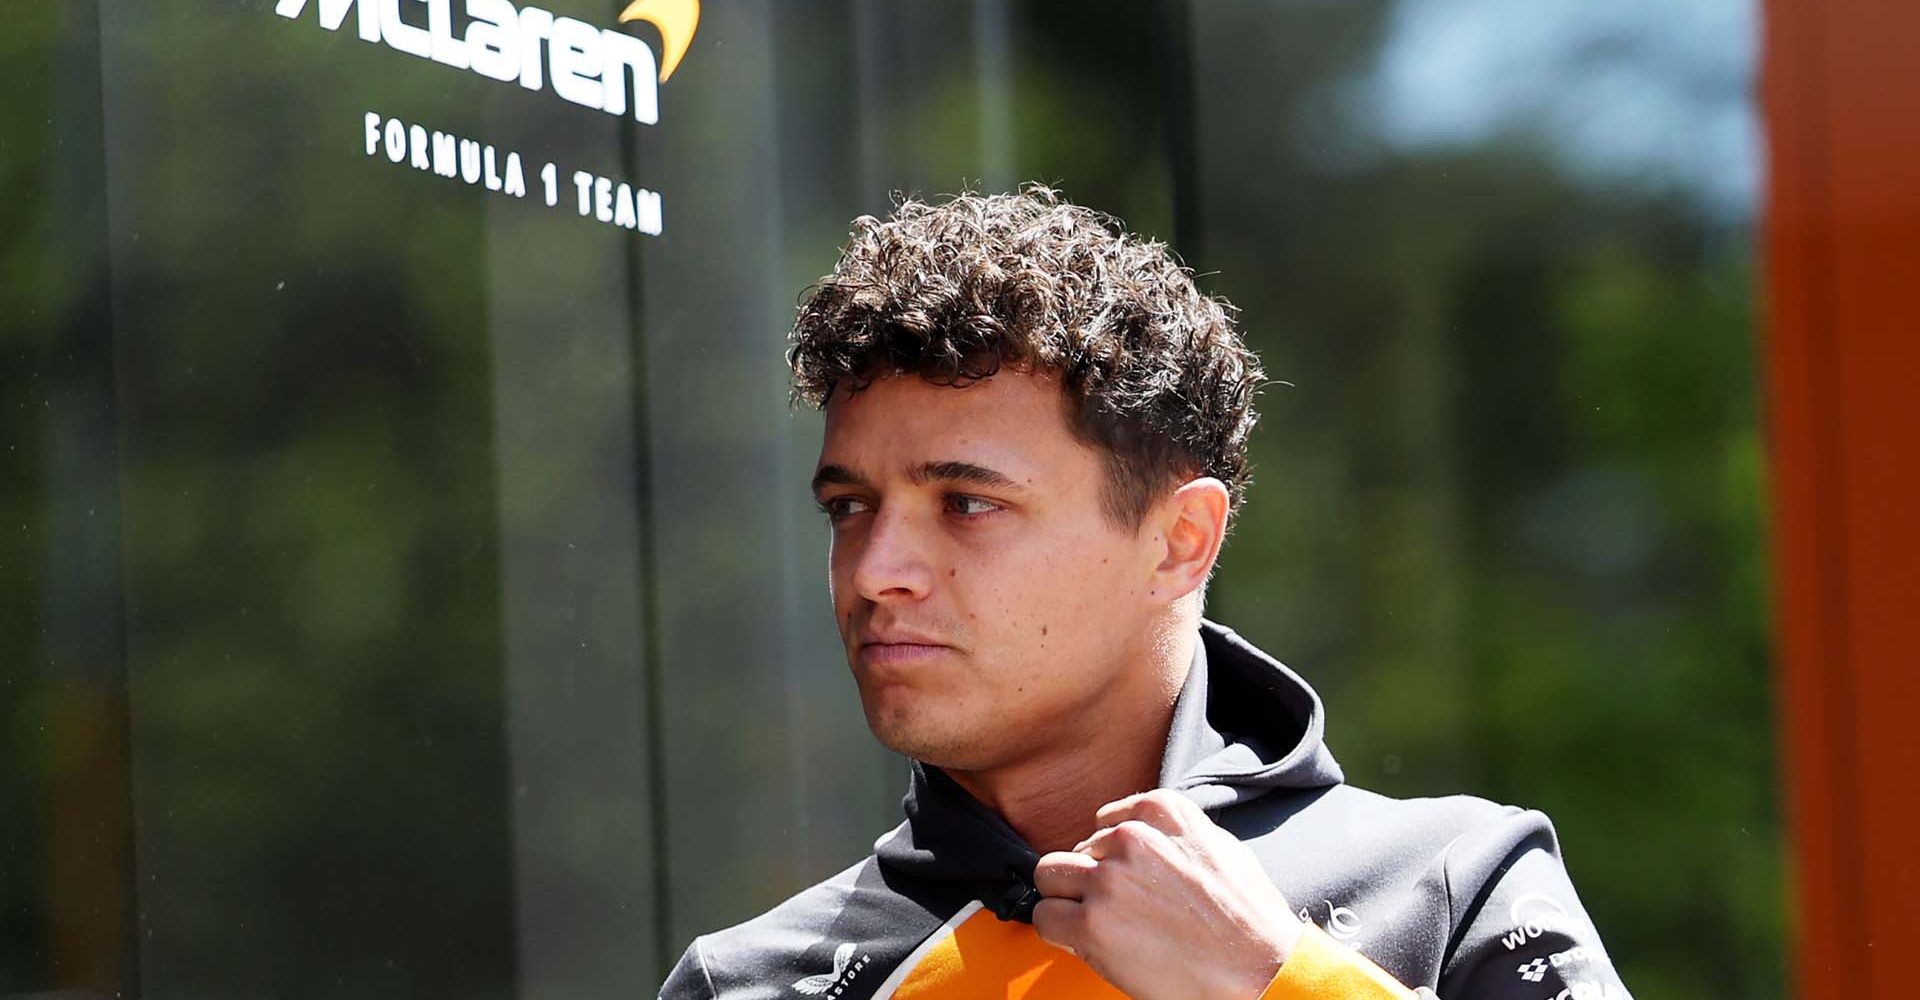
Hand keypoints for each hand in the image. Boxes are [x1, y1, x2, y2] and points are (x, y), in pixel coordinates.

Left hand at [1031, 789, 1301, 999]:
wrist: (1259, 970)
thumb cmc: (1248, 918)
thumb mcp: (1220, 848)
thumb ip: (1174, 834)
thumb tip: (1143, 836)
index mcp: (1162, 813)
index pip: (1106, 822)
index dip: (1110, 855)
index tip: (1119, 875)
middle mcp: (1130, 839)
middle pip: (1073, 850)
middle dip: (1085, 878)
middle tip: (1110, 907)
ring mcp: (1109, 881)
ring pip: (1049, 877)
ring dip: (1066, 900)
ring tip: (1096, 923)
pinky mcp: (1093, 924)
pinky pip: (1045, 918)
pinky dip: (1058, 932)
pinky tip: (1086, 942)